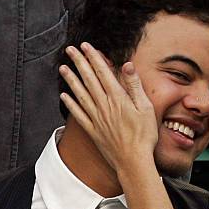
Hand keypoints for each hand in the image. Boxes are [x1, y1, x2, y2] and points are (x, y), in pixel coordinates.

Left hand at [59, 43, 157, 170]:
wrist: (133, 161)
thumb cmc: (144, 136)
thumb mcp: (145, 108)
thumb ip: (134, 86)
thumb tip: (127, 65)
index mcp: (118, 98)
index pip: (103, 72)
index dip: (94, 58)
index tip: (86, 46)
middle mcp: (104, 106)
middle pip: (89, 79)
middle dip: (79, 62)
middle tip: (70, 50)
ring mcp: (96, 118)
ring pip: (80, 94)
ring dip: (71, 80)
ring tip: (63, 68)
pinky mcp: (92, 130)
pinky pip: (78, 114)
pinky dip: (70, 104)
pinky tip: (64, 96)